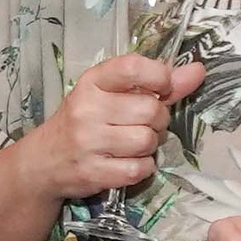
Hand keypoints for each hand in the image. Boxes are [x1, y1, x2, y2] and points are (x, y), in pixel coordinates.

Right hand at [24, 55, 206, 200]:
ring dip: (149, 145)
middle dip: (157, 120)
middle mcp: (87, 109)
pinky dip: (142, 167)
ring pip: (147, 141)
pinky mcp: (92, 172)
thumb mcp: (112, 95)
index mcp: (92, 82)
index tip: (162, 88)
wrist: (43, 161)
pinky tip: (128, 162)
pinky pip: (139, 169)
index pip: (133, 67)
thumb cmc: (84, 122)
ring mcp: (88, 142)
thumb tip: (197, 71)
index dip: (159, 77)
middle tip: (143, 124)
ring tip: (133, 144)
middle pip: (150, 110)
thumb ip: (156, 84)